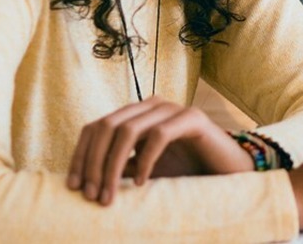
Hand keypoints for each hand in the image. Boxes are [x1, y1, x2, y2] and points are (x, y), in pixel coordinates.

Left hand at [66, 99, 250, 205]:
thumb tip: (85, 180)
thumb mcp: (144, 171)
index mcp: (136, 114)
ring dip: (113, 166)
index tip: (73, 187)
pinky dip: (145, 161)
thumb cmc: (186, 171)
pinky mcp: (193, 118)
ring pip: (128, 130)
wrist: (229, 170)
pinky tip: (143, 184)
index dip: (80, 156)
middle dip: (93, 164)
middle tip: (91, 196)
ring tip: (110, 196)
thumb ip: (120, 167)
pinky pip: (159, 135)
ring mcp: (172, 109)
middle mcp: (151, 106)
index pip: (95, 127)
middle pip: (106, 126)